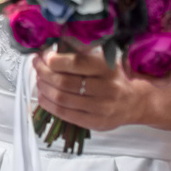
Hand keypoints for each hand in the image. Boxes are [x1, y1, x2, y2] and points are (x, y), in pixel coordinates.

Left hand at [32, 48, 154, 132]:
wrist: (133, 103)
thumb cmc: (113, 78)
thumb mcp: (104, 60)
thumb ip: (82, 53)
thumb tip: (53, 47)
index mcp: (108, 68)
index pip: (76, 63)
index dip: (55, 60)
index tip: (44, 56)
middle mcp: (107, 88)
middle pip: (65, 82)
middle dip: (44, 73)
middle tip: (37, 66)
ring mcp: (100, 108)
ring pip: (61, 98)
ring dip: (43, 88)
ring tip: (38, 79)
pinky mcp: (94, 122)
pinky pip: (63, 113)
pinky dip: (48, 103)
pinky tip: (42, 95)